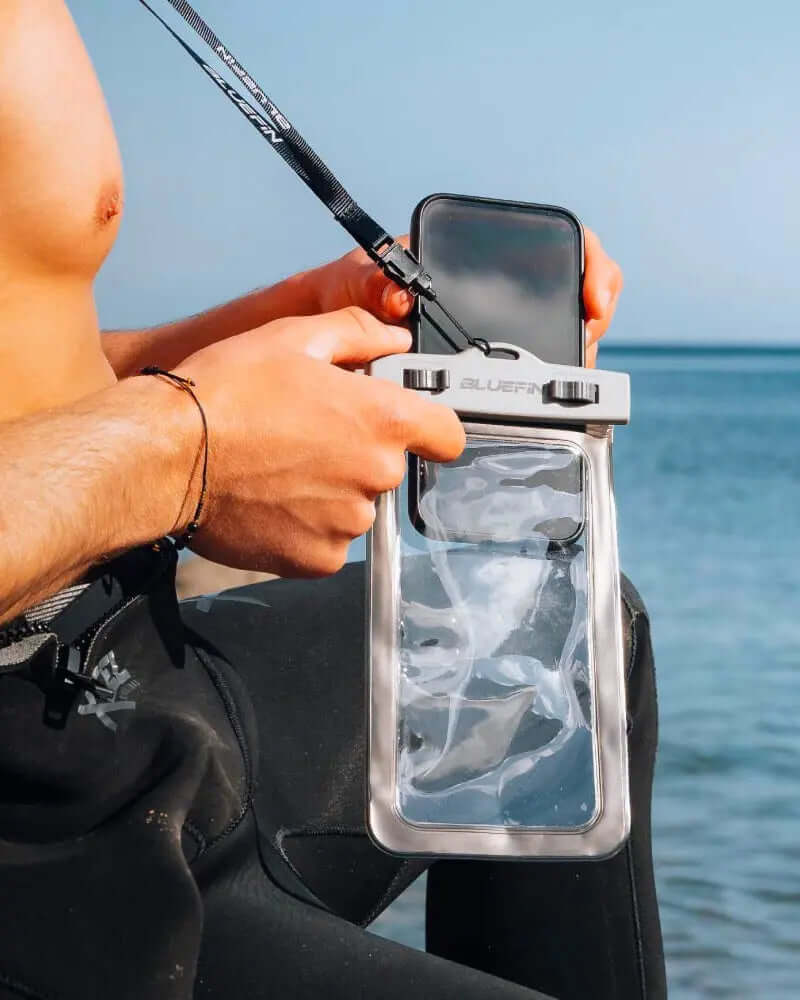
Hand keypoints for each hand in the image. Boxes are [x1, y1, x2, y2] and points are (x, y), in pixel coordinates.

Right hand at [175, 308, 464, 576]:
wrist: (166, 458)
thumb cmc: (225, 394)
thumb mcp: (293, 337)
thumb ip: (357, 334)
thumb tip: (393, 339)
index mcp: (382, 420)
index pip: (448, 435)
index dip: (430, 427)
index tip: (409, 426)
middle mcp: (375, 476)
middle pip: (389, 467)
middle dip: (358, 451)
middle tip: (306, 435)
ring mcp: (348, 524)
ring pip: (356, 505)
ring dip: (331, 490)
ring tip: (279, 467)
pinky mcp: (317, 560)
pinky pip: (328, 542)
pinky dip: (306, 526)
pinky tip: (271, 500)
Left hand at [311, 229, 622, 366]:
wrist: (326, 333)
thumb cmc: (340, 296)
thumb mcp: (350, 285)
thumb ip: (370, 285)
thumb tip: (399, 298)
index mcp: (469, 255)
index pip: (553, 242)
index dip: (588, 263)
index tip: (592, 295)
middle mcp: (490, 286)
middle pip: (567, 290)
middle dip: (593, 312)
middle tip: (590, 334)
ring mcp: (494, 323)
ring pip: (555, 333)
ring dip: (574, 350)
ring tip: (574, 370)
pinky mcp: (489, 361)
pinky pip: (530, 367)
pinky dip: (547, 380)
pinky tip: (547, 394)